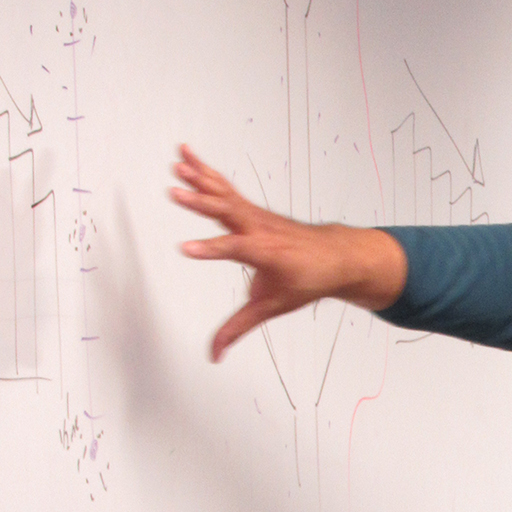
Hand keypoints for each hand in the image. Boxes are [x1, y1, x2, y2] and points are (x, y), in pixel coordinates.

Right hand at [170, 145, 406, 360]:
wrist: (336, 256)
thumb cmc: (307, 280)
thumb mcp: (273, 307)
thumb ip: (238, 327)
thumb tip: (214, 354)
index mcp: (266, 253)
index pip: (234, 250)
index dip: (211, 250)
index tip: (185, 249)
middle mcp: (260, 229)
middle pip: (228, 213)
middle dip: (201, 203)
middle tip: (175, 192)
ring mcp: (255, 215)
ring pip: (225, 194)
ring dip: (200, 179)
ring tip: (177, 165)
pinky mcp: (250, 208)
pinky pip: (225, 188)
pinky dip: (206, 172)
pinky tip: (187, 157)